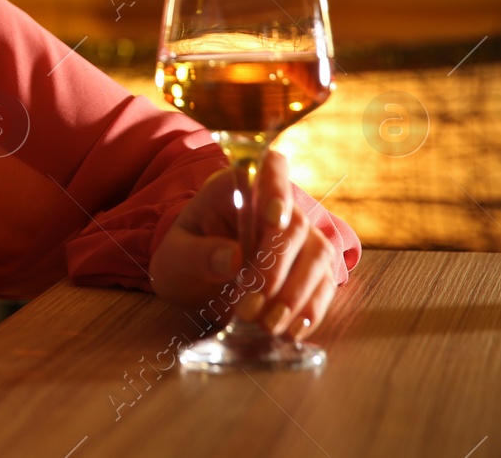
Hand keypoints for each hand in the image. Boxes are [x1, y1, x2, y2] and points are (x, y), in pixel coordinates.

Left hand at [150, 150, 339, 341]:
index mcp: (237, 189)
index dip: (278, 187)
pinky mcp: (310, 271)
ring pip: (318, 255)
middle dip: (275, 269)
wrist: (192, 289)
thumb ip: (198, 254)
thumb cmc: (182, 261)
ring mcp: (298, 239)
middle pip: (295, 225)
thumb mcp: (175, 258)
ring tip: (267, 325)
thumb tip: (233, 257)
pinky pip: (324, 285)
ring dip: (296, 294)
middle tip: (250, 306)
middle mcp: (276, 208)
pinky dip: (311, 310)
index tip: (273, 219)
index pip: (270, 168)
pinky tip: (291, 332)